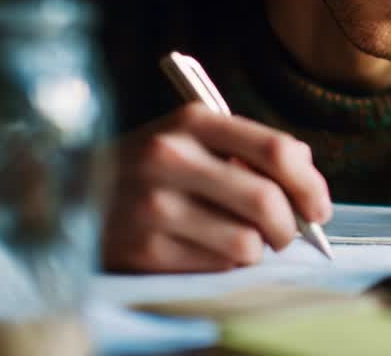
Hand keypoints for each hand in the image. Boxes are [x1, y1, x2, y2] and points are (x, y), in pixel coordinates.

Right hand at [101, 103, 332, 272]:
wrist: (72, 193)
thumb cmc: (154, 167)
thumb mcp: (194, 137)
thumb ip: (251, 149)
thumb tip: (307, 179)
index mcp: (193, 121)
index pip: (276, 151)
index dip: (310, 184)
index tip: (318, 207)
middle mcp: (171, 158)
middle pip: (266, 201)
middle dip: (290, 227)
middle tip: (287, 235)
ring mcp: (154, 206)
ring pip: (246, 244)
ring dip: (256, 250)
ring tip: (242, 241)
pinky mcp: (143, 249)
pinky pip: (216, 268)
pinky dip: (225, 266)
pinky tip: (207, 250)